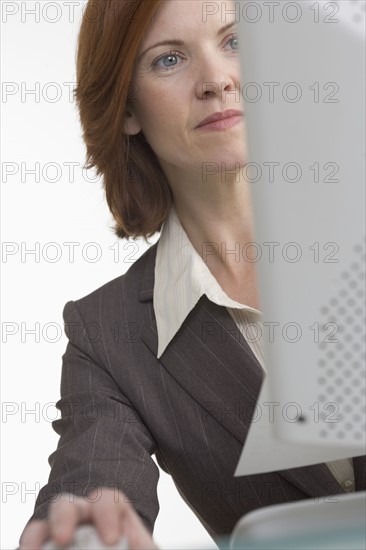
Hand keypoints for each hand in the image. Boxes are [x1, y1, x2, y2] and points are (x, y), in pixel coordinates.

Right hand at [19, 488, 158, 549]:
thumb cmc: (129, 548)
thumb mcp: (140, 546)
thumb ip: (141, 544)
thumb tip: (133, 544)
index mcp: (108, 513)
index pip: (106, 500)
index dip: (106, 514)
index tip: (112, 539)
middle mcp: (80, 517)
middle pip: (68, 505)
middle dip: (64, 518)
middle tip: (63, 539)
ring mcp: (58, 532)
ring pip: (42, 525)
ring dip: (37, 536)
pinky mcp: (43, 545)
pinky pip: (32, 543)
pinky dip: (29, 547)